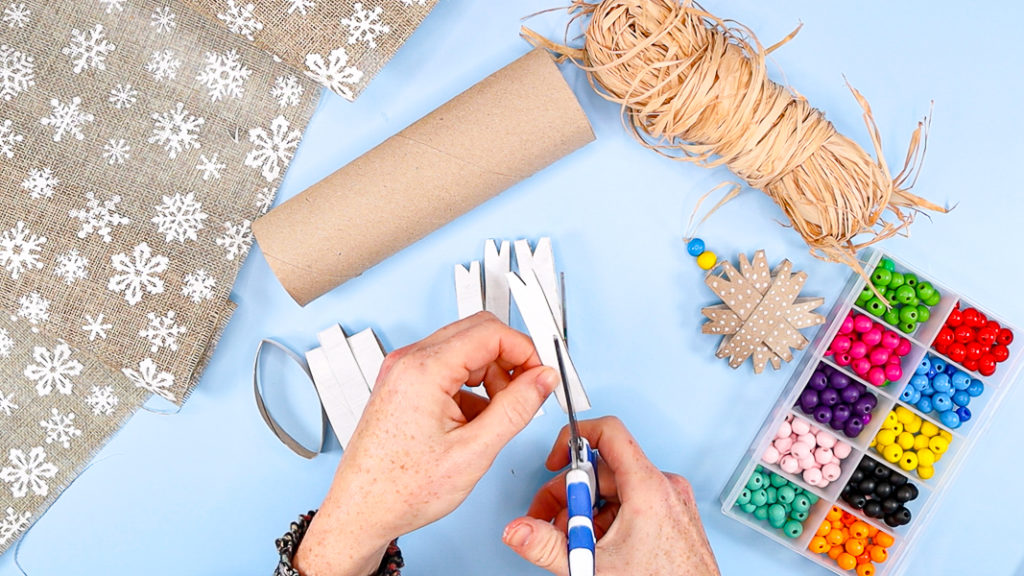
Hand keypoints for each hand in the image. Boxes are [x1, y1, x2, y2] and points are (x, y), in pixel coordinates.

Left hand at [295, 312, 559, 575]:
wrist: (362, 510)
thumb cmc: (401, 489)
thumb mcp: (474, 451)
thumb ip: (516, 408)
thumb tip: (542, 380)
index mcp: (424, 370)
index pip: (490, 332)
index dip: (524, 350)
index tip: (541, 374)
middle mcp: (409, 361)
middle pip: (477, 333)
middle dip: (509, 359)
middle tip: (527, 391)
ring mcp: (402, 371)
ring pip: (464, 350)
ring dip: (490, 375)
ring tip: (498, 415)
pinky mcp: (403, 384)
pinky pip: (447, 368)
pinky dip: (469, 387)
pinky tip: (474, 421)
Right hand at [503, 416, 719, 575]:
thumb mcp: (594, 567)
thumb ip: (547, 545)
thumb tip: (518, 530)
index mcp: (648, 487)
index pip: (608, 432)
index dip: (573, 438)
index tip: (554, 460)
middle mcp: (665, 487)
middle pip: (603, 469)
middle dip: (571, 494)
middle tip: (549, 519)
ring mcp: (672, 501)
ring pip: (616, 489)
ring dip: (588, 511)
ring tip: (575, 542)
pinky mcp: (675, 516)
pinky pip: (634, 504)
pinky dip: (610, 519)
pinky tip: (599, 546)